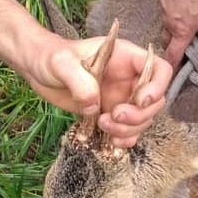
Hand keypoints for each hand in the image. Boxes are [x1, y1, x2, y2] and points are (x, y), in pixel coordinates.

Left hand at [0, 0, 172, 148]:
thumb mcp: (61, 62)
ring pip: (143, 121)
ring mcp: (123, 99)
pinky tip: (109, 141)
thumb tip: (94, 105)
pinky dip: (123, 140)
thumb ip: (79, 80)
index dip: (157, 87)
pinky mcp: (112, 116)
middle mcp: (130, 79)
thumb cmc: (50, 57)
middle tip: (113, 116)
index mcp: (127, 58)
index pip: (160, 70)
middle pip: (155, 102)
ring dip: (128, 130)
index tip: (139, 101)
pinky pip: (128, 132)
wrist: (37, 69)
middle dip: (139, 115)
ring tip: (103, 125)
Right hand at [159, 0, 197, 67]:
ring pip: (168, 28)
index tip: (177, 74)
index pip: (173, 56)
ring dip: (177, 32)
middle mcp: (169, 23)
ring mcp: (164, 11)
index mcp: (182, 31)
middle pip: (168, 44)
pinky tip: (187, 12)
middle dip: (176, 49)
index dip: (174, 68)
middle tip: (189, 50)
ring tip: (191, 29)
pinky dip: (175, 18)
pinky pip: (167, 15)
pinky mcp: (163, 0)